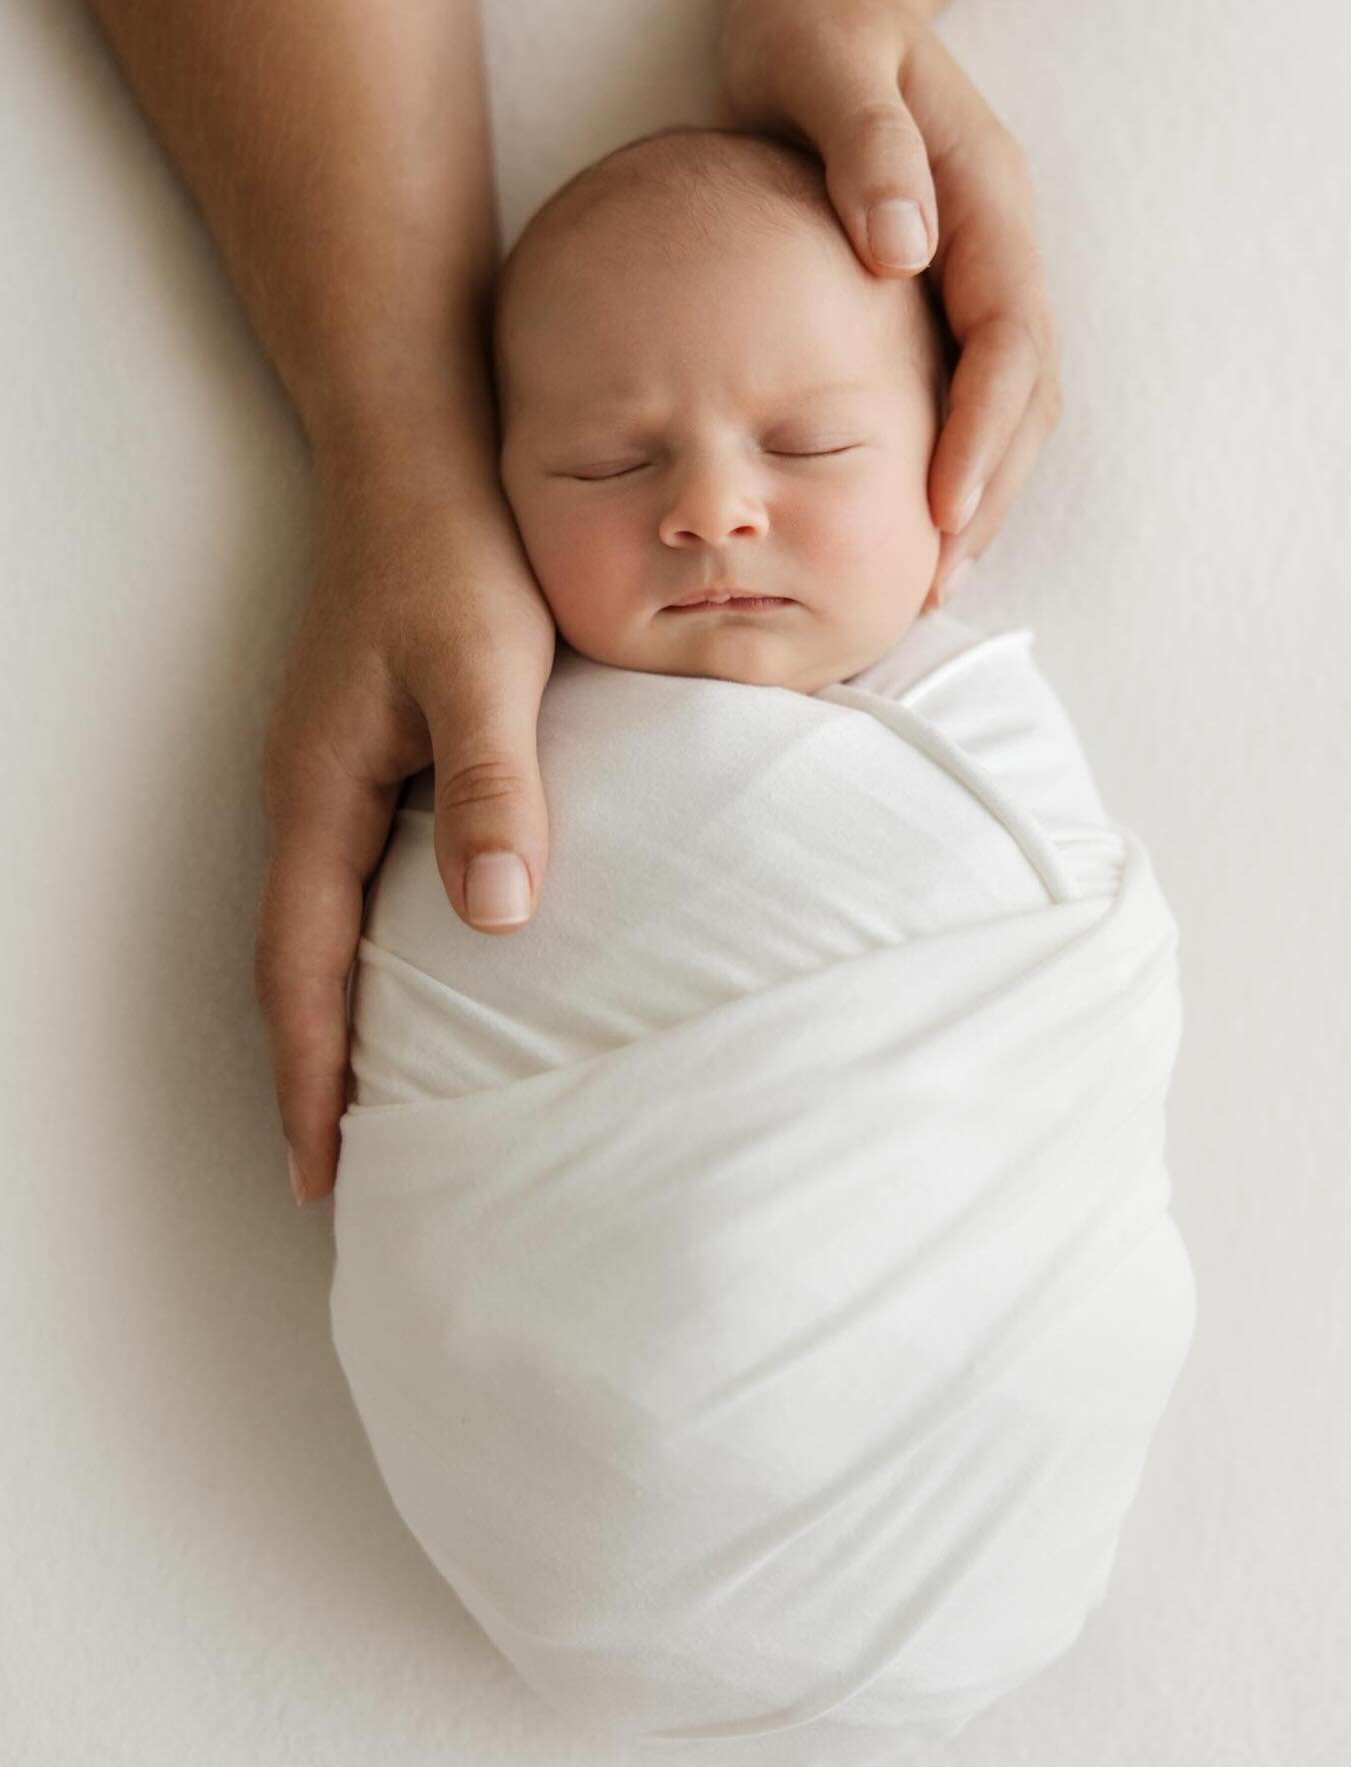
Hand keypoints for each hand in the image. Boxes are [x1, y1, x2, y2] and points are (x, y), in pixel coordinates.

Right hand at [254, 455, 555, 1203]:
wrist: (424, 451)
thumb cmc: (452, 548)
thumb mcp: (483, 666)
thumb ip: (490, 786)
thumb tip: (492, 914)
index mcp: (320, 791)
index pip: (299, 966)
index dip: (308, 1073)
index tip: (319, 1171)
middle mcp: (315, 794)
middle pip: (298, 962)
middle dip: (313, 1067)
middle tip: (344, 1162)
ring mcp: (343, 773)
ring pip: (329, 926)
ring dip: (342, 1014)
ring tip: (379, 1096)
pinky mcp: (383, 750)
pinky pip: (365, 879)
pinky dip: (377, 948)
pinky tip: (427, 971)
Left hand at [719, 0, 1061, 591]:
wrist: (810, 2)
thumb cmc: (811, 25)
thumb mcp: (829, 64)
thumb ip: (869, 145)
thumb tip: (905, 251)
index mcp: (985, 202)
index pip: (1008, 340)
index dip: (983, 433)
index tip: (942, 511)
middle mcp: (993, 249)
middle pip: (1023, 395)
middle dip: (988, 492)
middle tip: (940, 581)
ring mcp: (972, 277)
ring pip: (1005, 406)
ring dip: (977, 495)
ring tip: (933, 578)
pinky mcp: (937, 299)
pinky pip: (964, 396)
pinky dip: (946, 465)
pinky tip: (906, 520)